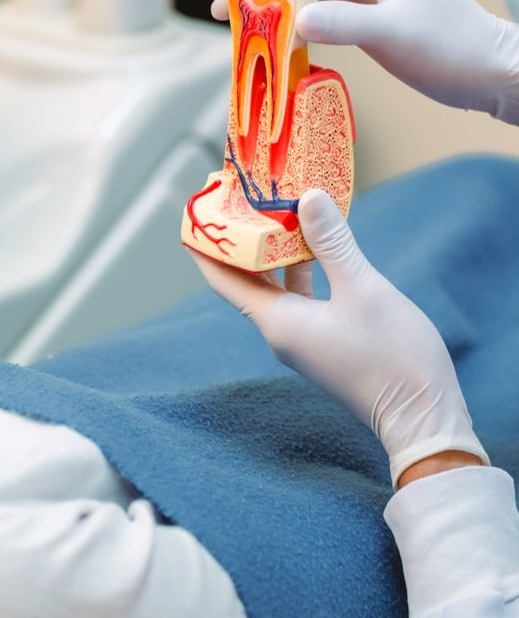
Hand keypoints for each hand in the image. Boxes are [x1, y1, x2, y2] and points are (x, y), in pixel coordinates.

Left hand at [187, 189, 488, 486]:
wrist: (423, 419)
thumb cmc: (393, 358)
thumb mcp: (364, 290)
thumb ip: (333, 244)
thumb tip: (307, 198)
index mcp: (277, 321)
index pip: (224, 279)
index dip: (206, 247)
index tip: (194, 214)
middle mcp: (280, 331)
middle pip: (245, 280)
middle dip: (238, 243)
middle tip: (235, 202)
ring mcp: (301, 338)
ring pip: (274, 288)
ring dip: (272, 254)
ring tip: (273, 215)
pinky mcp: (323, 342)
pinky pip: (297, 299)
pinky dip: (299, 271)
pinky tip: (314, 249)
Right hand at [211, 0, 518, 124]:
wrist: (482, 71)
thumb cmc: (449, 46)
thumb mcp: (394, 34)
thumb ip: (344, 24)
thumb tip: (296, 23)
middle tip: (220, 9)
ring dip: (270, 4)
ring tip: (236, 27)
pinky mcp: (362, 3)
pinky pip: (314, 6)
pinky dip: (290, 21)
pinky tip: (268, 39)